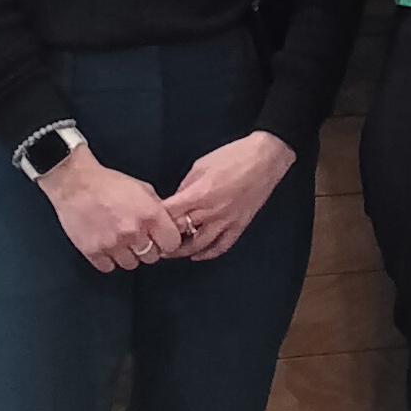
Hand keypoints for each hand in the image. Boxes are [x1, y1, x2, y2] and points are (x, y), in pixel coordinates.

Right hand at [38, 146, 187, 273]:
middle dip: (148, 249)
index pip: (172, 244)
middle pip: (152, 257)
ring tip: (120, 241)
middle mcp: (133, 232)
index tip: (161, 240)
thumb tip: (170, 225)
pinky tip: (106, 246)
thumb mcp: (144, 189)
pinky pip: (108, 267)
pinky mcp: (92, 251)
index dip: (168, 242)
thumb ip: (159, 210)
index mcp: (151, 215)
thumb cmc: (109, 184)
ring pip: (131, 264)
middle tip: (138, 239)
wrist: (75, 183)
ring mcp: (112, 243)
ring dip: (128, 255)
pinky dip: (108, 260)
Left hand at [162, 133, 297, 260]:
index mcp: (198, 194)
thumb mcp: (200, 166)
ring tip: (169, 252)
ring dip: (181, 251)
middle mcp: (211, 211)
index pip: (167, 214)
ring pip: (199, 245)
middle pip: (179, 232)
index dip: (152, 220)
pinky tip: (197, 255)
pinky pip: (223, 245)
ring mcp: (227, 220)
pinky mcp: (240, 224)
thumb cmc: (233, 156)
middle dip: (162, 238)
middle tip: (150, 242)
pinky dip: (209, 253)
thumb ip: (185, 187)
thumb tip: (175, 202)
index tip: (144, 223)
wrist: (266, 157)